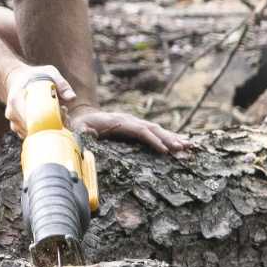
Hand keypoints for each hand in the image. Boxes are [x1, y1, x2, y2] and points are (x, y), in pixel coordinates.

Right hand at [3, 64, 73, 137]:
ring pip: (34, 134)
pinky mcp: (18, 128)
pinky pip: (32, 135)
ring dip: (50, 128)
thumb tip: (72, 97)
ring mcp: (14, 122)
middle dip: (54, 124)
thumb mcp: (49, 73)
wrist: (16, 79)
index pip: (32, 118)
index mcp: (16, 100)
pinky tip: (52, 119)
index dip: (51, 119)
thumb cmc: (34, 76)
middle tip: (65, 113)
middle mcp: (12, 113)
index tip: (62, 111)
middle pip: (35, 128)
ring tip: (60, 113)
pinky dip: (44, 130)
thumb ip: (61, 83)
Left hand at [71, 108, 193, 155]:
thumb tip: (89, 132)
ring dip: (173, 137)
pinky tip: (181, 143)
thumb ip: (84, 131)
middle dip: (169, 138)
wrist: (84, 116)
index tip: (164, 149)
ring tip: (188, 145)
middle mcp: (130, 120)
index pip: (140, 131)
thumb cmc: (81, 126)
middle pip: (153, 129)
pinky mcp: (137, 128)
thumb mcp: (79, 128)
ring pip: (157, 130)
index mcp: (119, 122)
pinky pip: (155, 133)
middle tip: (183, 148)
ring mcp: (135, 123)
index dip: (153, 139)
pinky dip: (169, 137)